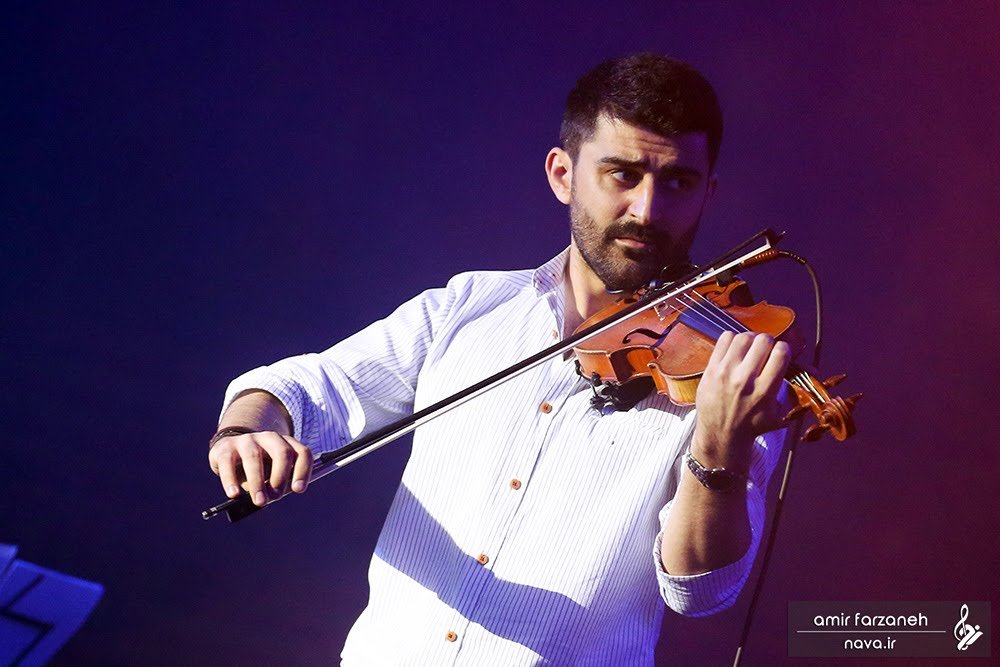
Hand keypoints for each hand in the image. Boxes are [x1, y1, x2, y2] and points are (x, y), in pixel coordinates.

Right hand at [208, 431, 312, 506]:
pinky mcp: (226, 447)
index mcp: (286, 444)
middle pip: (282, 452)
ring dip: (258, 482)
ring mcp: (247, 440)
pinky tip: (234, 494)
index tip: (298, 489)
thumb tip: (273, 496)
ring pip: (254, 457)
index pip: (302, 453)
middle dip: (280, 476)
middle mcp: (269, 438)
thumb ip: (277, 483)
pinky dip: (231, 480)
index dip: (303, 470)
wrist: (228, 451)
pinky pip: (228, 462)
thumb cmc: (258, 468)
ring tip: (259, 501)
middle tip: (276, 496)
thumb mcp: (271, 474)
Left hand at [692, 331, 790, 466]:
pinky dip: (733, 340)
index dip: (784, 349)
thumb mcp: (777, 415)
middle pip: (763, 340)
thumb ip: (788, 392)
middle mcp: (745, 380)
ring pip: (743, 337)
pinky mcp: (711, 369)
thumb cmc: (751, 425)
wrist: (720, 435)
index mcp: (764, 391)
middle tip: (765, 351)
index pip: (781, 353)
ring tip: (750, 349)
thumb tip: (805, 371)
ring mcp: (725, 372)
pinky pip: (724, 339)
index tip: (780, 353)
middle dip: (768, 342)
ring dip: (750, 340)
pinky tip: (735, 351)